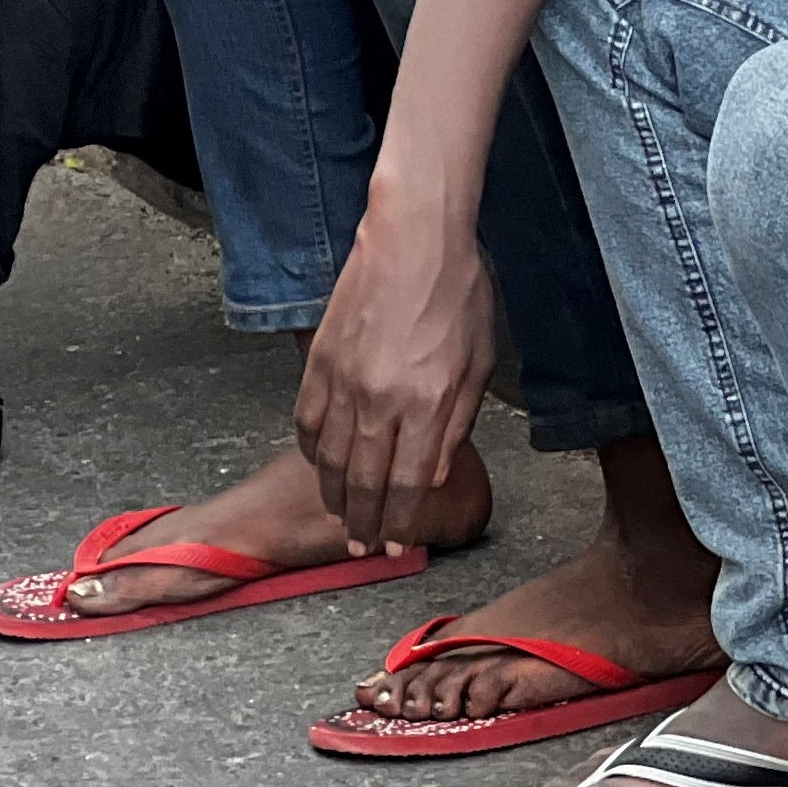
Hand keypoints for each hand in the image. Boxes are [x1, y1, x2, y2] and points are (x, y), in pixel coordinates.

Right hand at [292, 214, 495, 552]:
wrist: (413, 238)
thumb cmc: (458, 293)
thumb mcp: (480, 361)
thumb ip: (456, 423)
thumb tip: (432, 476)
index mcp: (427, 402)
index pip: (408, 484)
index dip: (400, 524)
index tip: (397, 547)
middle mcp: (380, 399)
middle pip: (365, 483)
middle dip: (365, 525)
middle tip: (364, 547)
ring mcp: (343, 381)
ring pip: (331, 460)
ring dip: (337, 498)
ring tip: (344, 519)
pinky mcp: (318, 362)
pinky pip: (307, 423)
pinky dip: (313, 453)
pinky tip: (323, 466)